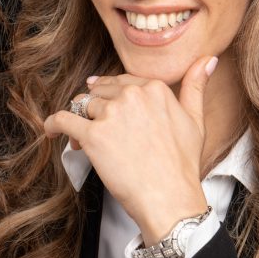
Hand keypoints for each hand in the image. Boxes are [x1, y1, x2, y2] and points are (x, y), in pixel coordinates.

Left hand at [43, 56, 217, 242]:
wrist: (170, 197)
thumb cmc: (182, 165)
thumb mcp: (195, 120)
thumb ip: (196, 86)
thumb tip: (208, 59)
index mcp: (155, 88)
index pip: (122, 82)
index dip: (113, 97)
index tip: (108, 109)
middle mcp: (132, 96)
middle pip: (100, 93)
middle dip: (97, 109)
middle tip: (99, 131)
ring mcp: (111, 115)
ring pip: (82, 105)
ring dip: (80, 121)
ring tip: (85, 142)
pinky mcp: (93, 136)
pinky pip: (62, 120)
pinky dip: (53, 125)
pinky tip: (50, 131)